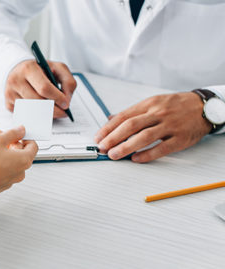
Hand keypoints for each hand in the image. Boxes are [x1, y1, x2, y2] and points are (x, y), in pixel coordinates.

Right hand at [0, 126, 37, 192]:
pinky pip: (3, 169)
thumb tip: (21, 131)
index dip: (23, 137)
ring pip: (8, 159)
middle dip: (5, 141)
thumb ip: (12, 133)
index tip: (14, 133)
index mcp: (24, 160)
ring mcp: (11, 179)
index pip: (32, 146)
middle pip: (18, 151)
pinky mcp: (2, 184)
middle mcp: (20, 172)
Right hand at [5, 60, 76, 117]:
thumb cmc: (39, 69)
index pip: (44, 88)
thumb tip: (66, 100)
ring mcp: (10, 93)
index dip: (57, 98)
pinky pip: (25, 114)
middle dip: (54, 110)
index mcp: (28, 68)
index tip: (66, 104)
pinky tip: (40, 108)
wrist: (18, 69)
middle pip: (38, 102)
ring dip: (45, 113)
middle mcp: (16, 80)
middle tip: (63, 112)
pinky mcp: (8, 104)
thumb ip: (68, 81)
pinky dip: (35, 114)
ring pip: (32, 110)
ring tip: (53, 109)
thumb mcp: (57, 68)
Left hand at [95, 92, 210, 162]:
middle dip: (113, 138)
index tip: (98, 137)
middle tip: (102, 147)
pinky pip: (162, 148)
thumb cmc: (176, 106)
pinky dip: (147, 154)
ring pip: (144, 137)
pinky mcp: (181, 138)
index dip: (108, 128)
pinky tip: (136, 159)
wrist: (204, 106)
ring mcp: (170, 126)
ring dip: (126, 147)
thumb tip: (111, 119)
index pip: (123, 116)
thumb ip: (132, 112)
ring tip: (114, 154)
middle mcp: (158, 114)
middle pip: (131, 126)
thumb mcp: (153, 102)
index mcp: (148, 104)